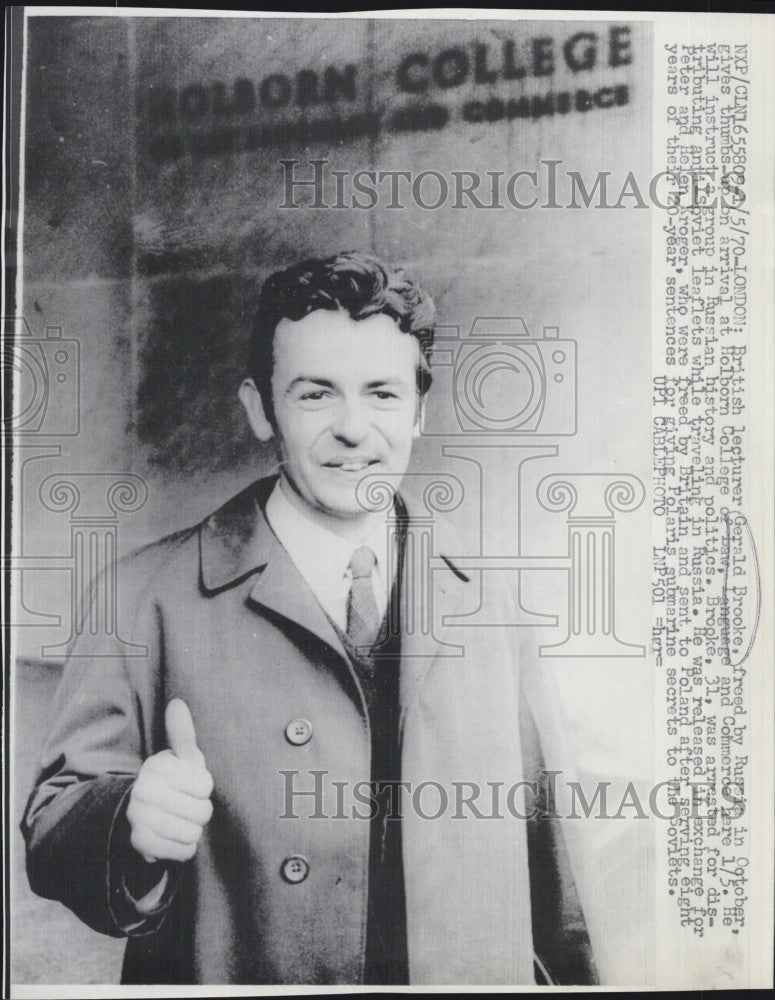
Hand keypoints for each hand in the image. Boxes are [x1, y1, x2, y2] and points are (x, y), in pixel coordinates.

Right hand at [126, 699, 213, 863]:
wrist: (139, 813)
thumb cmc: (171, 781)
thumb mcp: (179, 758)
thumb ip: (182, 734)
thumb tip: (177, 703)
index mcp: (157, 767)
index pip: (205, 785)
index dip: (203, 788)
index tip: (189, 786)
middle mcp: (144, 791)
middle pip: (202, 812)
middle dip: (200, 811)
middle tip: (185, 806)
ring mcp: (140, 819)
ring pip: (193, 833)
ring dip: (192, 830)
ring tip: (180, 821)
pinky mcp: (141, 844)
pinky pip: (184, 851)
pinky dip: (184, 847)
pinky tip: (174, 837)